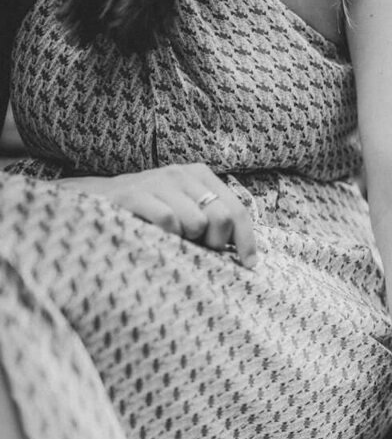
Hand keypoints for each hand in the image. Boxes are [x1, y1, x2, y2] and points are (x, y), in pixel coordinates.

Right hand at [59, 164, 257, 266]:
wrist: (96, 199)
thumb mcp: (186, 209)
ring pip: (196, 223)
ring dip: (186, 241)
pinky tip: (154, 235)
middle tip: (197, 248)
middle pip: (222, 218)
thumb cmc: (150, 212)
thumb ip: (213, 222)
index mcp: (201, 176)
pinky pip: (168, 222)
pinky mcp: (133, 193)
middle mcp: (182, 174)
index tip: (249, 264)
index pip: (237, 210)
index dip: (246, 241)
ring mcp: (157, 181)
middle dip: (214, 243)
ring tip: (171, 239)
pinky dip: (166, 236)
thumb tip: (246, 254)